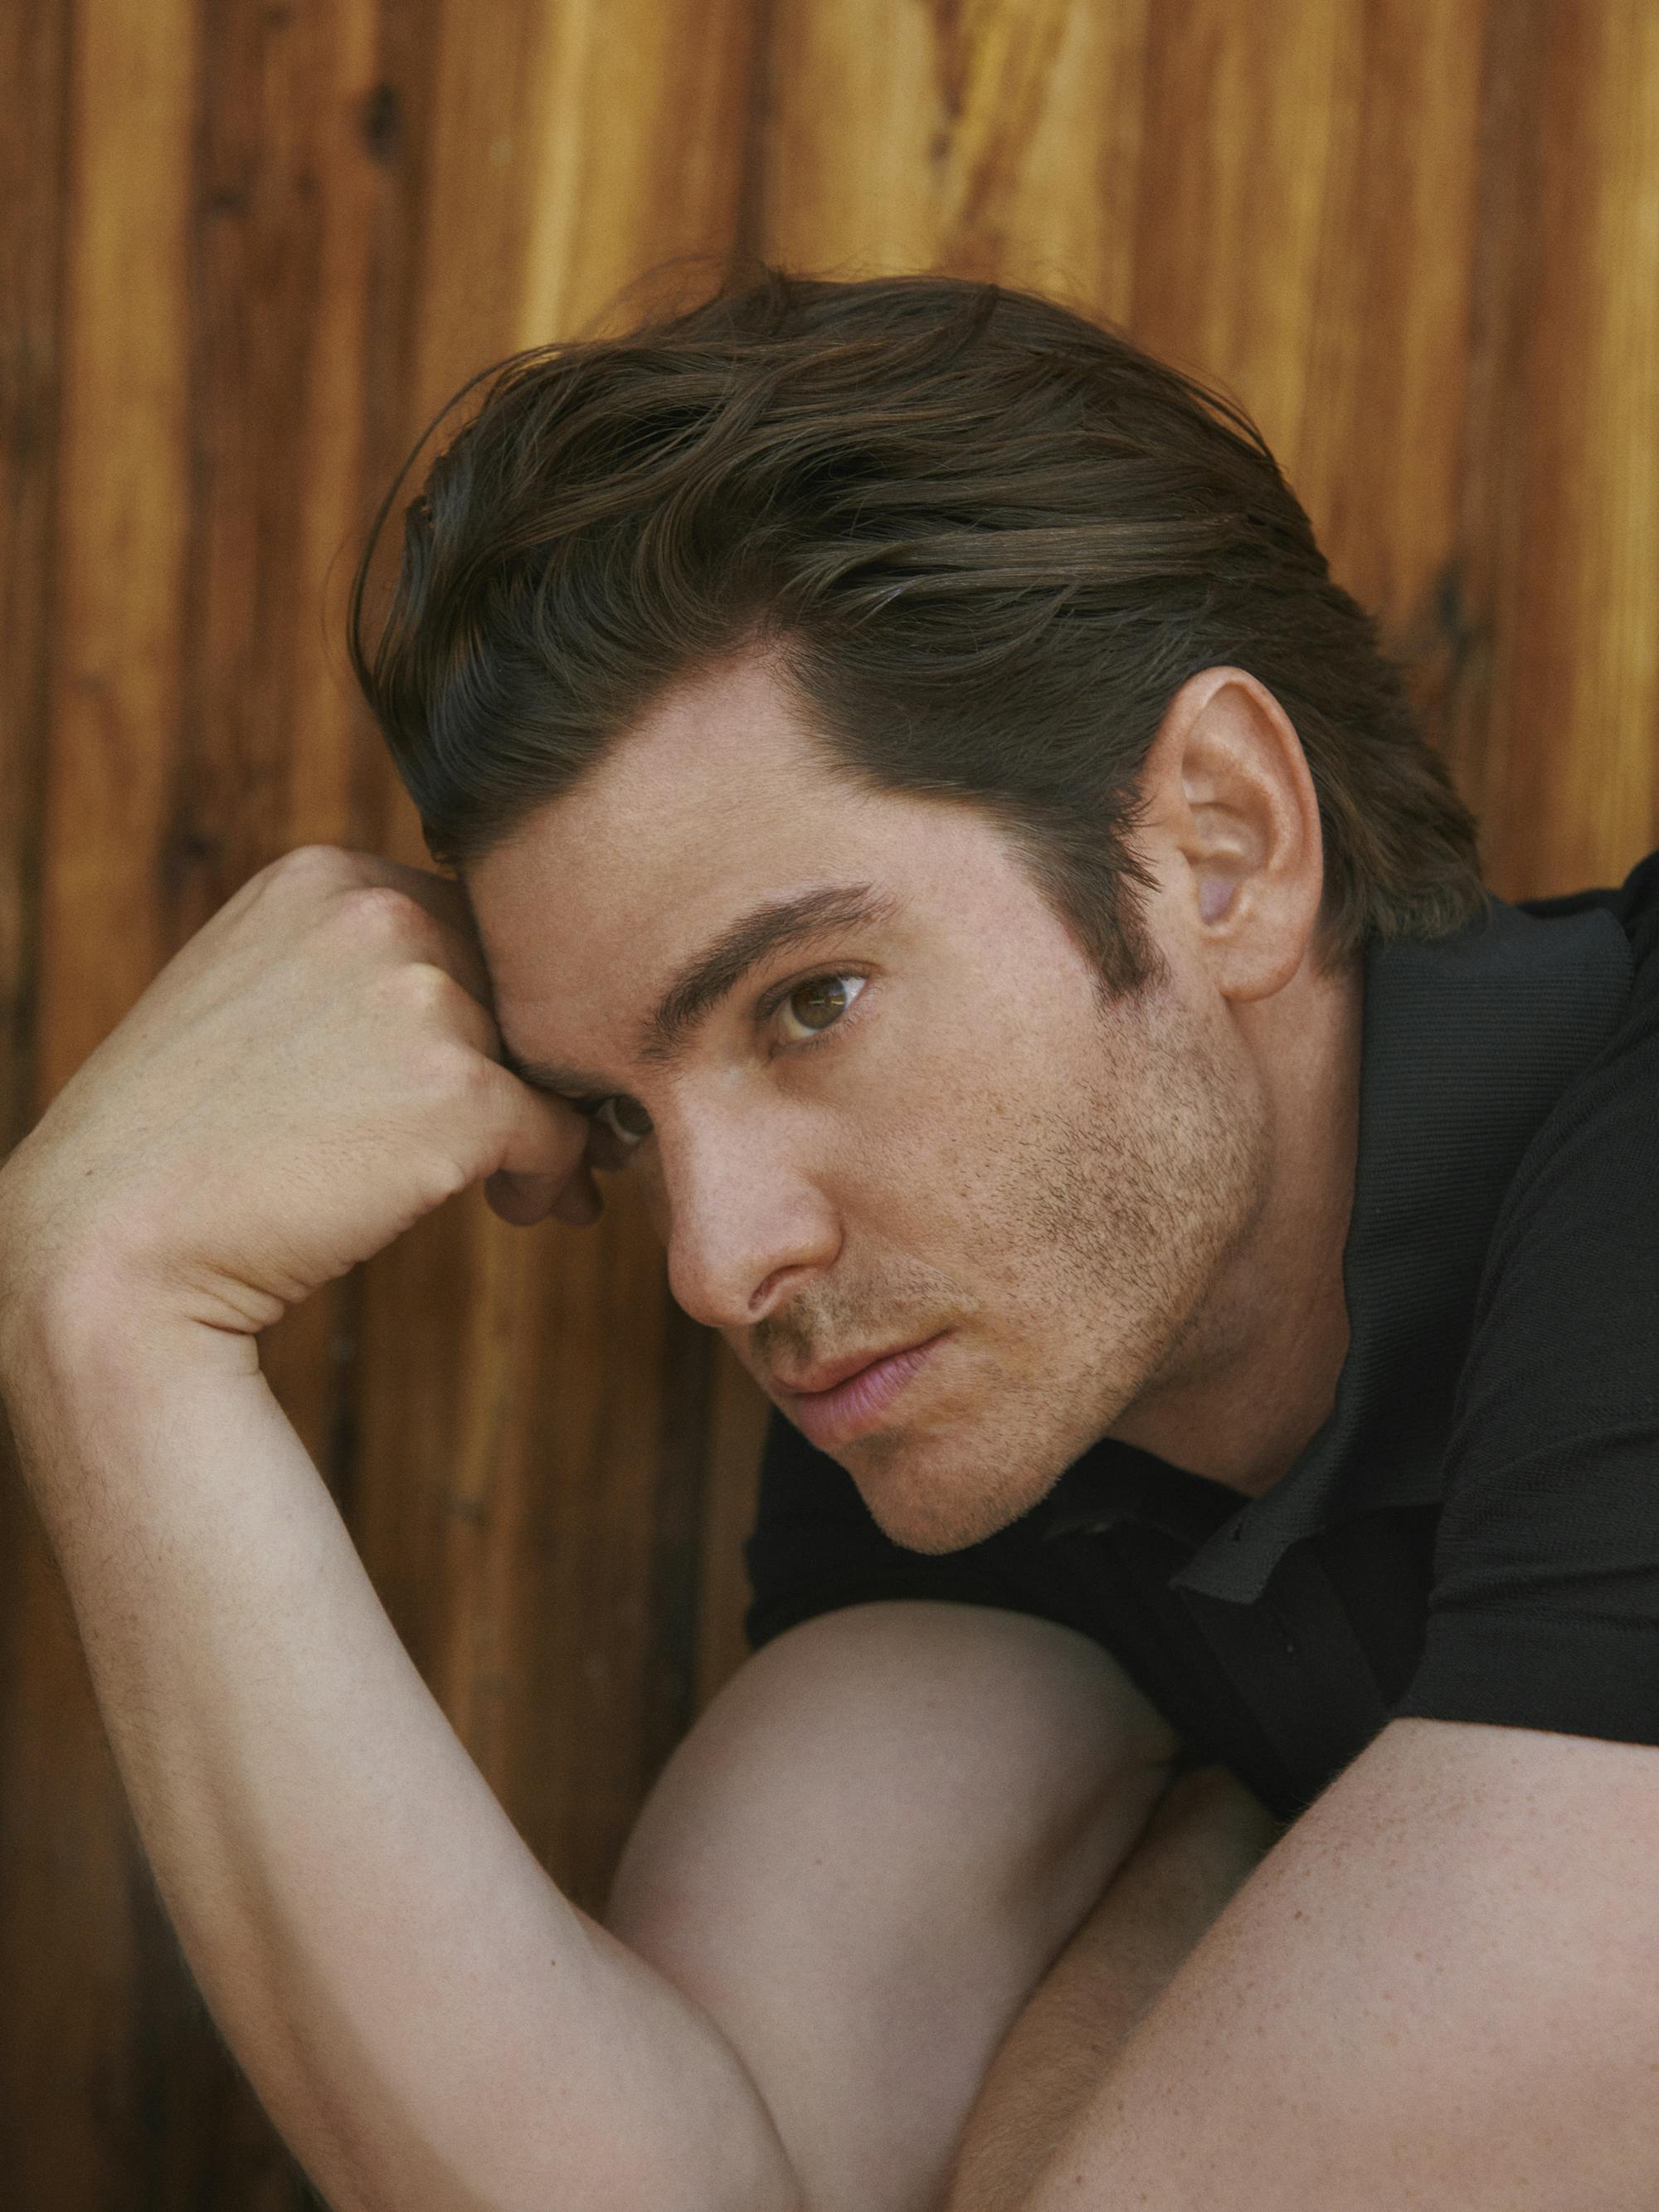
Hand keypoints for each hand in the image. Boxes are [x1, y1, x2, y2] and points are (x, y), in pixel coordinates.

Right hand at [0, 845, 596, 1341]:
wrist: (112, 1244)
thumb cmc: (181, 1145)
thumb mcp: (255, 997)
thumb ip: (361, 974)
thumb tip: (501, 1012)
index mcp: (325, 878)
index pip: (469, 927)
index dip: (492, 1009)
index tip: (491, 1072)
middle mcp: (380, 915)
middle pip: (522, 990)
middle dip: (533, 1069)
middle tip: (523, 1144)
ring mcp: (423, 1000)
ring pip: (551, 1063)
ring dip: (547, 1129)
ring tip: (513, 1189)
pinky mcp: (459, 1095)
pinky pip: (562, 1135)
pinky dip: (555, 1180)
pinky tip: (514, 1209)